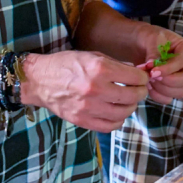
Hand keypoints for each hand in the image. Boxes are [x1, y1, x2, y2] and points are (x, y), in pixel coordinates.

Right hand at [22, 51, 148, 133]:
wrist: (39, 80)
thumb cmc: (67, 64)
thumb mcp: (93, 56)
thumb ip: (117, 65)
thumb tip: (139, 72)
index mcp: (100, 69)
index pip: (135, 78)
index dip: (143, 78)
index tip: (142, 78)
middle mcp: (96, 89)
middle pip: (132, 97)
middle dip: (140, 93)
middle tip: (139, 90)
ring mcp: (88, 107)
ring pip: (123, 113)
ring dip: (130, 107)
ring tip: (127, 101)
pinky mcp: (82, 120)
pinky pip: (109, 126)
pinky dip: (118, 121)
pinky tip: (116, 113)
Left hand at [134, 26, 182, 104]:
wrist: (141, 46)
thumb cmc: (150, 38)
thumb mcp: (152, 39)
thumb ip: (154, 52)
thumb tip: (152, 65)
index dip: (170, 68)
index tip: (153, 71)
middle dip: (168, 81)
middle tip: (151, 76)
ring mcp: (181, 79)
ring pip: (179, 92)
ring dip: (161, 88)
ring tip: (148, 78)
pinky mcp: (171, 89)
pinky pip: (168, 99)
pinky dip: (157, 95)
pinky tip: (148, 86)